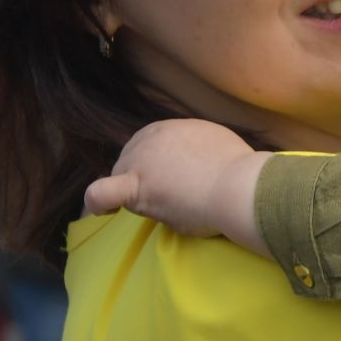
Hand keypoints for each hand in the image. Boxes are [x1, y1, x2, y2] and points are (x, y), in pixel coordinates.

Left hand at [84, 120, 271, 256]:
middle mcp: (148, 139)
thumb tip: (187, 162)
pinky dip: (98, 204)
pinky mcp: (136, 188)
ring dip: (141, 197)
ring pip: (122, 181)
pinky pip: (100, 194)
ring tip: (174, 208)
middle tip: (177, 198)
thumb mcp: (214, 142)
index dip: (157, 169)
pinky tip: (105, 213)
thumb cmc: (238, 169)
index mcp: (167, 127)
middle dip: (147, 182)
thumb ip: (192, 148)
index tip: (175, 182)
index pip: (146, 151)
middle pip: (131, 165)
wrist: (242, 185)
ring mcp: (139, 162)